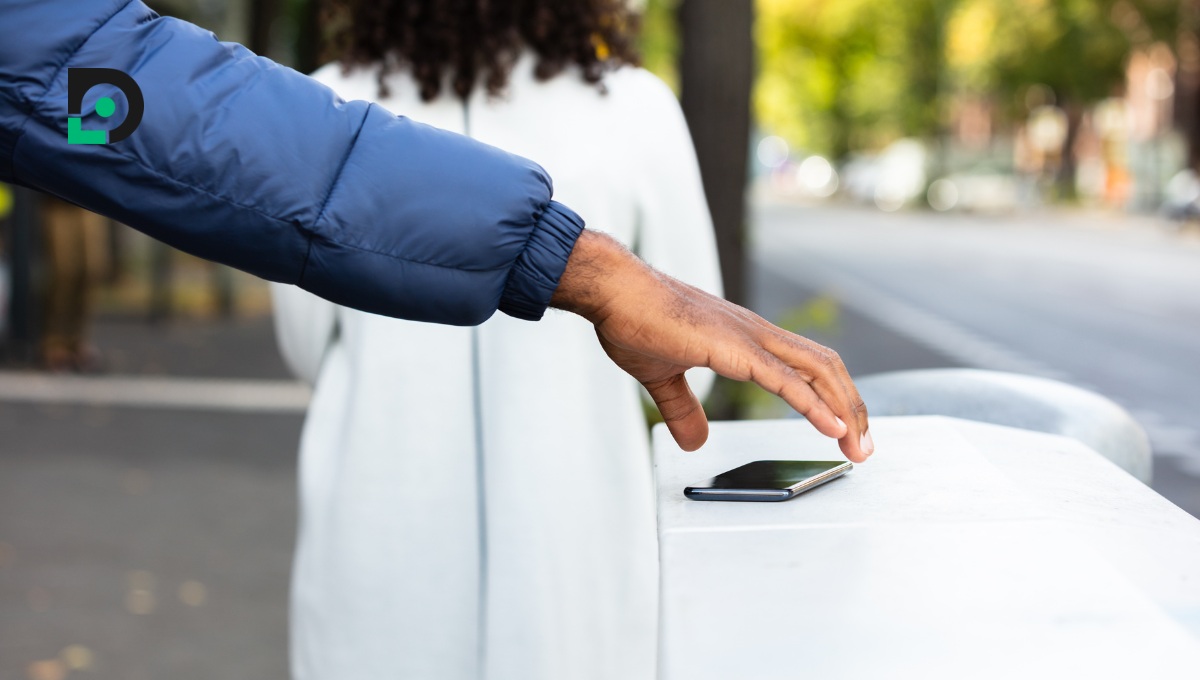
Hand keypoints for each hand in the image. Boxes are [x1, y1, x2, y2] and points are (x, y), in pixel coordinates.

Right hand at [551, 230, 872, 461]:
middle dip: (851, 408)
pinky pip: (786, 381)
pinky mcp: (735, 349)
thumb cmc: (633, 319)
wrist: (614, 290)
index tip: (844, 429)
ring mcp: (749, 338)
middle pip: (826, 367)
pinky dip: (815, 406)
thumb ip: (683, 408)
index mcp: (744, 338)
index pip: (806, 365)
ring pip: (818, 371)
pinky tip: (832, 427)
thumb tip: (696, 440)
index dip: (831, 396)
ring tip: (856, 444)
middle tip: (862, 447)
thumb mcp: (662, 376)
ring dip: (844, 410)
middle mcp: (756, 334)